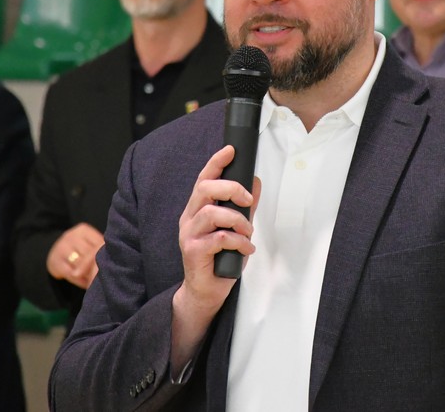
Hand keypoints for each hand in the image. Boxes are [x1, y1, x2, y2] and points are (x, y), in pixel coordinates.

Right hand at [46, 222, 104, 289]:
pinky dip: (78, 280)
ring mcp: (60, 246)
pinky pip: (70, 273)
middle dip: (95, 268)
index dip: (104, 259)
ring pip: (80, 264)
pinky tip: (83, 282)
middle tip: (101, 277)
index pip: (97, 245)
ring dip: (87, 275)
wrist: (57, 256)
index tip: (109, 269)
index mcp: (83, 230)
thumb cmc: (81, 252)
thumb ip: (100, 251)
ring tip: (93, 280)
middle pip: (88, 255)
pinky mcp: (53, 260)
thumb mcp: (90, 247)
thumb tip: (112, 266)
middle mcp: (71, 235)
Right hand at [171, 145, 260, 371]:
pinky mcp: (193, 252)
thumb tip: (256, 183)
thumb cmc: (220, 259)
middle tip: (248, 200)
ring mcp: (188, 235)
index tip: (230, 150)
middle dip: (231, 189)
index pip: (204, 179)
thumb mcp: (236, 229)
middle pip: (205, 189)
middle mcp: (189, 218)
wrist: (206, 292)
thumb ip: (244, 207)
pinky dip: (238, 241)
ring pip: (212, 213)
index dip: (216, 162)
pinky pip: (218, 238)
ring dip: (238, 220)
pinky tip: (246, 249)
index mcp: (197, 209)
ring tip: (248, 231)